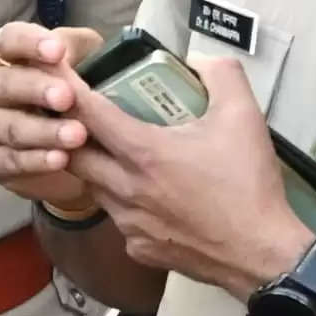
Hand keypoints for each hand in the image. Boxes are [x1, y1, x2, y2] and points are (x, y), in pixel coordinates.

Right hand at [0, 20, 106, 213]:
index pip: (9, 40)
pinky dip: (36, 161)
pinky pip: (9, 161)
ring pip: (8, 127)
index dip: (30, 43)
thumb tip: (70, 48)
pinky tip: (60, 159)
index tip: (58, 51)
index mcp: (8, 57)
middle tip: (67, 97)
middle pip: (3, 83)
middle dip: (36, 89)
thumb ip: (80, 49)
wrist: (76, 153)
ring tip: (76, 135)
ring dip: (43, 131)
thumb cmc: (76, 97)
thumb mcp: (86, 63)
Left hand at [68, 52, 315, 299]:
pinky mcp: (140, 249)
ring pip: (93, 189)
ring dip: (95, 167)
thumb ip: (220, 74)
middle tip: (75, 114)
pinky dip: (122, 201)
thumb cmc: (250, 186)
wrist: (262, 254)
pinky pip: (118, 218)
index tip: (53, 74)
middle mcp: (126, 190)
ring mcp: (129, 224)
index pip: (87, 114)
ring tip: (112, 151)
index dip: (65, 89)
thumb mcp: (244, 116)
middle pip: (71, 156)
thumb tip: (197, 61)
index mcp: (144, 154)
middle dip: (68, 133)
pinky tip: (146, 194)